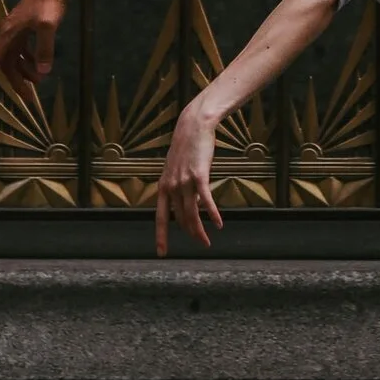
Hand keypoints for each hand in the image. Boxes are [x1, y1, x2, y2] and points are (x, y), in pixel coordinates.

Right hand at [0, 0, 68, 101]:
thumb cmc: (49, 3)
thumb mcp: (48, 26)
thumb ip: (44, 49)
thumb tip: (42, 73)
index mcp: (8, 33)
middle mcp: (9, 33)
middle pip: (7, 63)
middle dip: (16, 81)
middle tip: (29, 97)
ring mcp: (17, 30)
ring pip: (15, 57)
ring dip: (25, 71)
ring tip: (39, 82)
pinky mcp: (27, 27)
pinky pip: (23, 49)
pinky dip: (30, 59)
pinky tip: (40, 65)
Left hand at [153, 92, 225, 256]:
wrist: (193, 127)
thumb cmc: (186, 148)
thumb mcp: (176, 170)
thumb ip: (178, 188)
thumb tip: (190, 207)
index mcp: (163, 186)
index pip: (160, 217)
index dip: (161, 236)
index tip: (161, 252)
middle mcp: (171, 186)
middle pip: (180, 218)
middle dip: (190, 234)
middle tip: (200, 244)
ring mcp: (184, 181)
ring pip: (192, 213)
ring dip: (199, 230)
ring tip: (207, 241)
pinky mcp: (199, 176)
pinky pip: (206, 200)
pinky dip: (213, 214)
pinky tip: (218, 223)